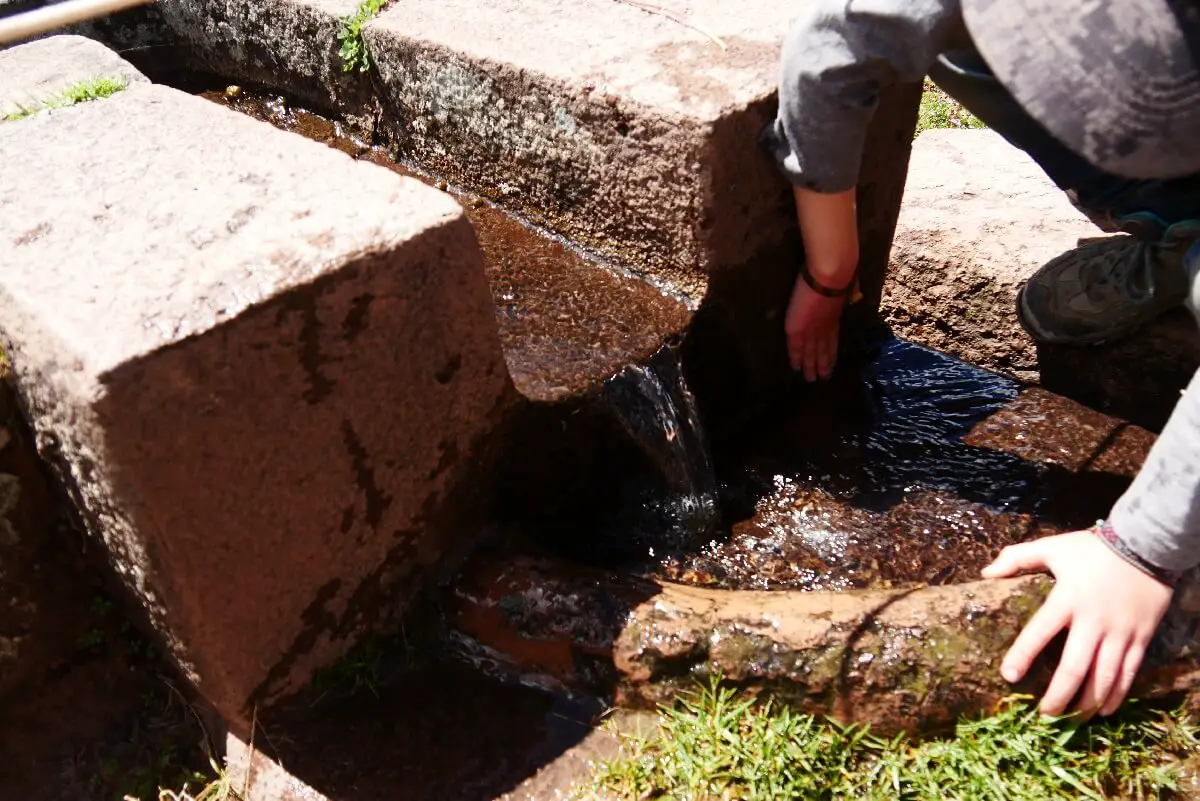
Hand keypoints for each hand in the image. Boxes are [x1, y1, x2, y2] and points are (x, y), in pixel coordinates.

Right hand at [785, 275, 843, 379]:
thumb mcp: (847, 285)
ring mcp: (812, 330)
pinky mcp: (797, 329)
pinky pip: (795, 348)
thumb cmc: (839, 276)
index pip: (832, 339)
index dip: (832, 352)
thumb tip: (857, 288)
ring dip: (811, 367)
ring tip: (810, 380)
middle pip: (823, 350)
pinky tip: (795, 369)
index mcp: (834, 318)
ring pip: (811, 353)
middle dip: (823, 364)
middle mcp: (825, 327)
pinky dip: (795, 359)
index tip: (832, 363)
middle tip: (823, 378)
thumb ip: (850, 290)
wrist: (829, 275)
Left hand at [982, 531, 1173, 718]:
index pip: (1039, 632)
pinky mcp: (1140, 638)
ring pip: (1104, 677)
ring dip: (1087, 703)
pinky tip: (1103, 710)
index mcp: (1066, 599)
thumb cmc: (1092, 549)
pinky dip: (1116, 695)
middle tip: (1043, 714)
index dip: (1022, 656)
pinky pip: (1128, 673)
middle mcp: (1093, 621)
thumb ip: (1017, 558)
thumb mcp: (1052, 547)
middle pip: (1075, 668)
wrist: (1146, 546)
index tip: (1008, 677)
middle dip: (1058, 695)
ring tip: (1070, 720)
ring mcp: (1120, 632)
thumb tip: (985, 573)